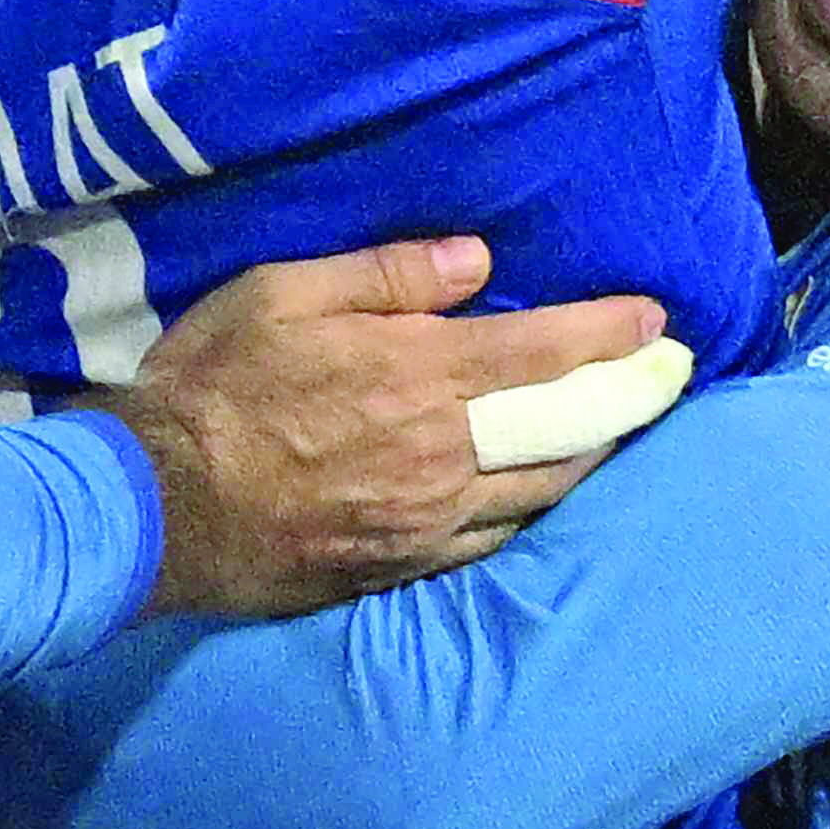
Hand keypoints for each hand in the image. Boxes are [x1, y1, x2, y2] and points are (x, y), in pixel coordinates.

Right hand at [118, 238, 672, 616]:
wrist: (157, 506)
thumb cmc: (213, 386)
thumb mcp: (279, 295)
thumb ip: (384, 275)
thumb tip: (475, 261)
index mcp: (416, 377)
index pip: (541, 351)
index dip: (607, 333)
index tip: (655, 320)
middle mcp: (442, 454)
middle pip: (563, 430)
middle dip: (627, 400)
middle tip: (672, 380)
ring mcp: (428, 520)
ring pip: (541, 494)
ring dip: (593, 460)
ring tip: (624, 435)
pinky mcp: (404, 566)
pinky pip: (496, 543)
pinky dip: (536, 516)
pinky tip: (548, 502)